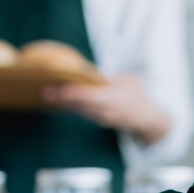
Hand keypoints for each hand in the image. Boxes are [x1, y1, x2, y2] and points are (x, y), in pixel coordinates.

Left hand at [43, 74, 170, 144]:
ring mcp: (101, 117)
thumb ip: (110, 78)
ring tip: (47, 94)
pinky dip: (70, 104)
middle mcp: (105, 111)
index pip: (91, 96)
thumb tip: (92, 73)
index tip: (62, 89)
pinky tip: (58, 99)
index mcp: (114, 99)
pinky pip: (82, 111)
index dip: (75, 94)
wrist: (147, 120)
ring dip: (63, 102)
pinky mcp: (97, 119)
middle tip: (46, 91)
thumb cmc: (139, 96)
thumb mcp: (130, 81)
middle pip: (80, 104)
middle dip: (62, 98)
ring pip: (79, 109)